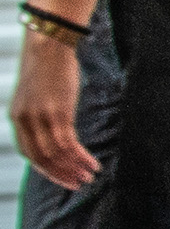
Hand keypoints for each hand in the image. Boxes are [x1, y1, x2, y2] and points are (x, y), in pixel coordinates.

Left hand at [14, 35, 91, 189]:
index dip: (45, 169)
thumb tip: (54, 127)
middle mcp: (25, 121)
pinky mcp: (58, 113)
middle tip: (77, 184)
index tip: (61, 177)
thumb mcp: (37, 94)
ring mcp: (41, 118)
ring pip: (56, 154)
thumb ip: (39, 113)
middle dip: (60, 174)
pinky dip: (81, 157)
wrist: (49, 45)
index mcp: (17, 117)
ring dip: (74, 168)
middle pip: (41, 158)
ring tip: (89, 176)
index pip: (28, 153)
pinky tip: (93, 163)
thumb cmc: (47, 66)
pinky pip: (69, 144)